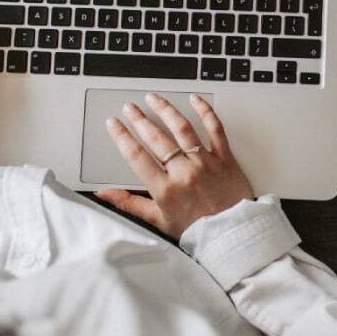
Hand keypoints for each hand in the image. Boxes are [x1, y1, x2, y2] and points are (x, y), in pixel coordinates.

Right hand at [97, 92, 252, 239]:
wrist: (233, 237)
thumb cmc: (197, 231)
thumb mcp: (158, 220)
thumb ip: (129, 204)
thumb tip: (104, 196)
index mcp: (165, 189)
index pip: (136, 156)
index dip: (121, 136)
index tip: (113, 123)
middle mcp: (184, 172)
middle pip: (156, 137)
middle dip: (139, 119)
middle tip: (129, 107)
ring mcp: (205, 162)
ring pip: (181, 128)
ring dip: (164, 110)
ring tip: (152, 98)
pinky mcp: (225, 158)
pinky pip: (215, 128)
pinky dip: (205, 111)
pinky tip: (194, 99)